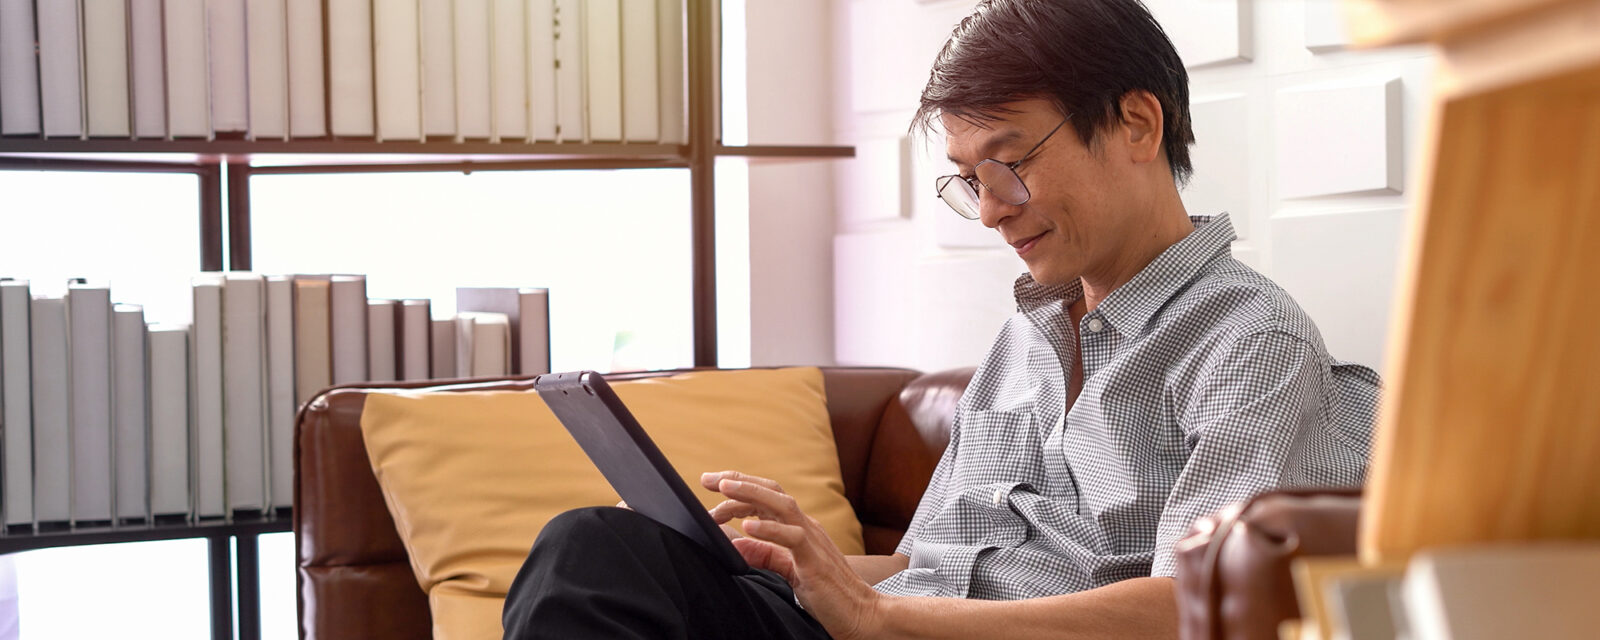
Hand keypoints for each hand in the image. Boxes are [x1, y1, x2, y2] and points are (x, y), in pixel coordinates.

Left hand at [703, 471, 883, 639]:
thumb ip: (763, 554)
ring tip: (724, 490)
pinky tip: (748, 526)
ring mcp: (813, 540)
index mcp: (798, 528)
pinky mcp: (815, 560)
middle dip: (738, 482)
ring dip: (750, 493)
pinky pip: (793, 537)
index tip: (710, 486)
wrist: (862, 614)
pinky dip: (770, 529)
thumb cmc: (827, 593)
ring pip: (782, 505)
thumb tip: (733, 544)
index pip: (766, 498)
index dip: (739, 488)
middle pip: (771, 492)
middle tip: (707, 480)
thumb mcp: (786, 570)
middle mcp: (806, 527)